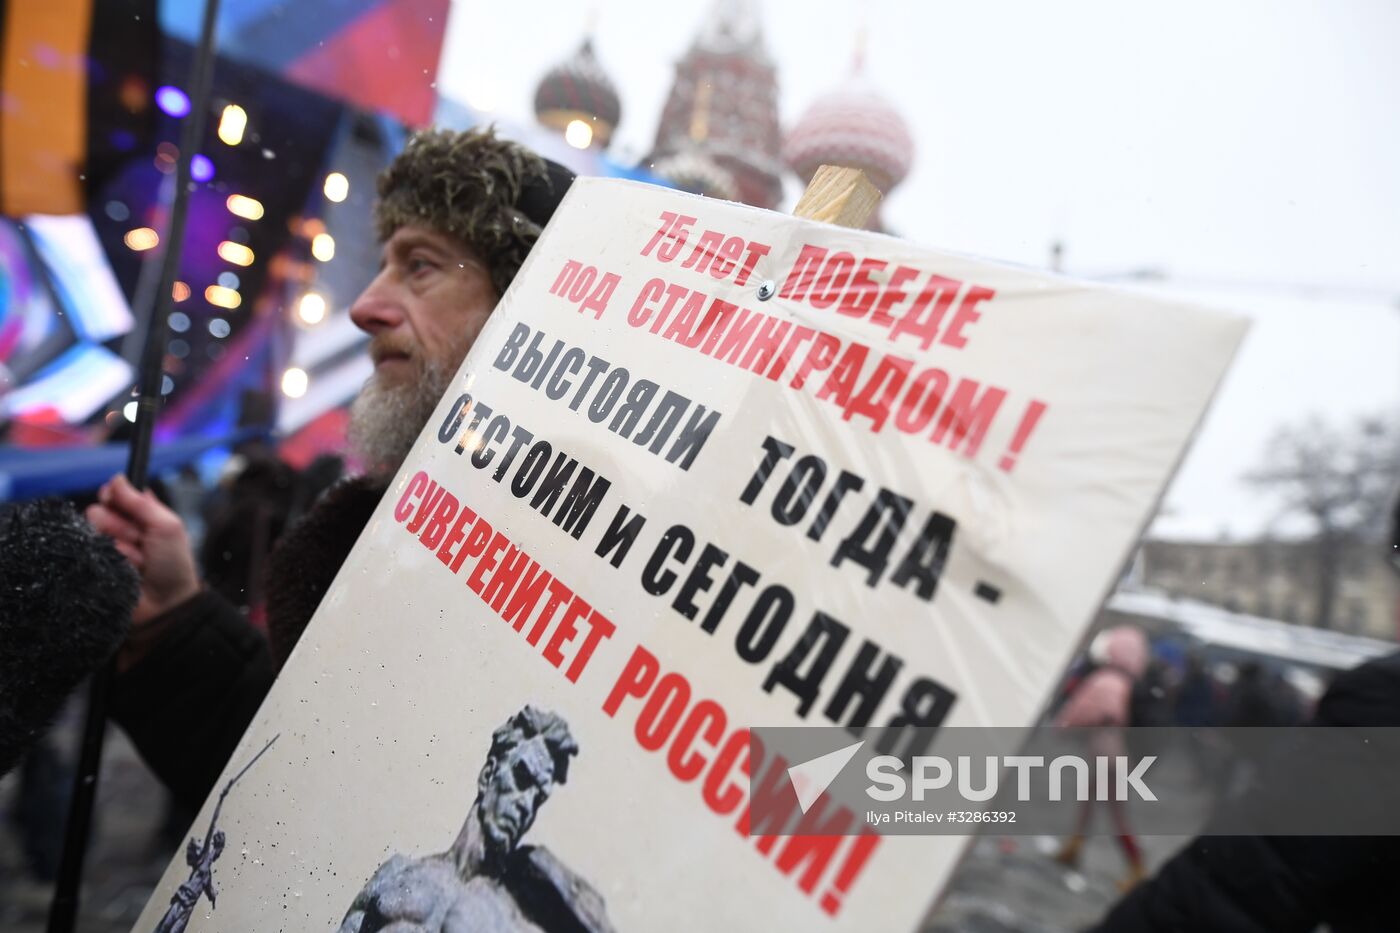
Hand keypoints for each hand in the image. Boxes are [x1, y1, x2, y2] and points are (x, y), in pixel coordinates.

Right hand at [86, 474, 200, 624]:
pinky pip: (86, 553)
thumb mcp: (167, 527)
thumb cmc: (173, 565)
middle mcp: (120, 530)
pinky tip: (122, 570)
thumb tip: (116, 478)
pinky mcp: (94, 566)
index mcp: (140, 516)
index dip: (113, 496)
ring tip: (136, 560)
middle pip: (98, 512)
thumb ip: (141, 502)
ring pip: (91, 532)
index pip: (113, 494)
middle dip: (120, 526)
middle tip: (140, 541)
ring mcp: (105, 548)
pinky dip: (106, 560)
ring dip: (118, 546)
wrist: (166, 605)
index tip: (116, 500)